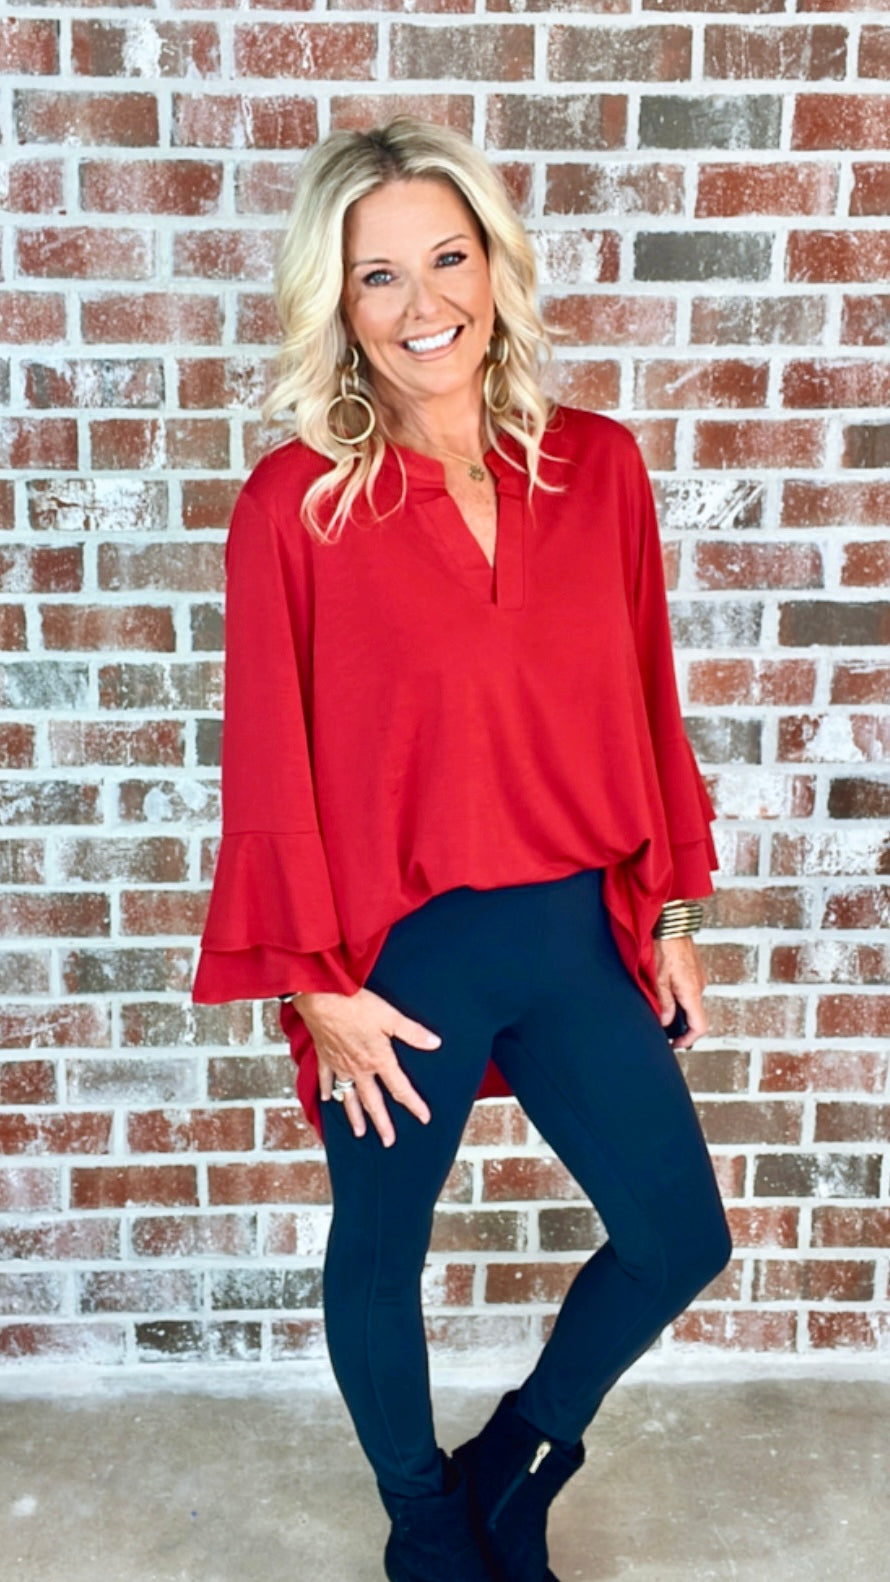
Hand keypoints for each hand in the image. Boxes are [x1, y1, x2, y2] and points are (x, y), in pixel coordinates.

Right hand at [294, 986, 441, 1147]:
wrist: (322, 997)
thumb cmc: (356, 1005)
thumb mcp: (390, 1017)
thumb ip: (412, 1032)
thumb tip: (435, 1043)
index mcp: (378, 1060)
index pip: (400, 1088)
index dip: (414, 1104)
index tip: (424, 1118)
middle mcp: (359, 1069)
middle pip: (373, 1101)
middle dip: (382, 1123)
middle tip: (388, 1141)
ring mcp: (340, 1065)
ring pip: (348, 1096)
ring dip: (354, 1115)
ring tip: (359, 1132)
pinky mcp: (325, 1056)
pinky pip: (326, 1078)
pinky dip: (328, 1090)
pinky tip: (328, 1099)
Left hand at [653, 934, 707, 1049]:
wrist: (672, 922)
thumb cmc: (664, 946)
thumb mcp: (658, 978)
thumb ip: (664, 1002)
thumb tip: (665, 1022)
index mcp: (692, 991)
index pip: (699, 1026)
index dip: (688, 1040)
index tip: (675, 1044)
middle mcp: (699, 986)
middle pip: (696, 1016)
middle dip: (681, 1026)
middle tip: (663, 1030)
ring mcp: (699, 978)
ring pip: (692, 1003)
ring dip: (680, 1011)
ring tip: (661, 1010)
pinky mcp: (695, 971)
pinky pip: (690, 991)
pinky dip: (681, 998)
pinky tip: (666, 992)